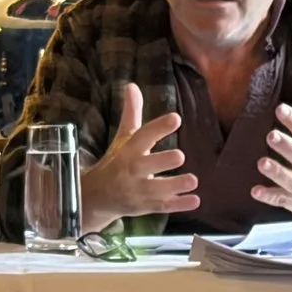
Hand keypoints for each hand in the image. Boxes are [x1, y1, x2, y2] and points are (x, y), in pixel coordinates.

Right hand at [78, 84, 199, 233]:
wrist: (95, 197)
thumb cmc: (115, 162)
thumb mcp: (122, 139)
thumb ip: (132, 114)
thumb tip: (132, 85)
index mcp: (127, 151)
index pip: (142, 136)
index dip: (158, 128)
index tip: (175, 118)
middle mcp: (132, 170)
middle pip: (147, 165)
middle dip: (162, 161)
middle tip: (180, 156)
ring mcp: (138, 190)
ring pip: (157, 189)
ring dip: (175, 185)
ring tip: (194, 180)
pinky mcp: (145, 206)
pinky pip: (162, 207)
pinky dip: (179, 205)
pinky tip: (195, 200)